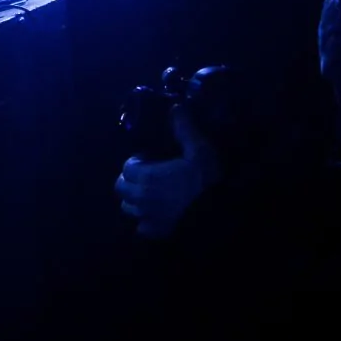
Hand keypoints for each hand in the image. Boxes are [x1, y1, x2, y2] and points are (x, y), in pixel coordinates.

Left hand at [113, 109, 217, 239]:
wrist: (219, 217)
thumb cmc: (206, 182)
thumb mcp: (199, 151)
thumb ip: (184, 130)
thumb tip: (175, 108)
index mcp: (146, 176)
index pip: (127, 167)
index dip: (137, 161)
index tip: (151, 160)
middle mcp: (140, 198)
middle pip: (121, 187)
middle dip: (130, 179)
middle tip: (148, 176)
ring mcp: (146, 217)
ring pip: (128, 207)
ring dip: (135, 199)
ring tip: (151, 194)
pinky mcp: (155, 232)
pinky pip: (141, 227)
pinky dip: (145, 220)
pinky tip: (158, 215)